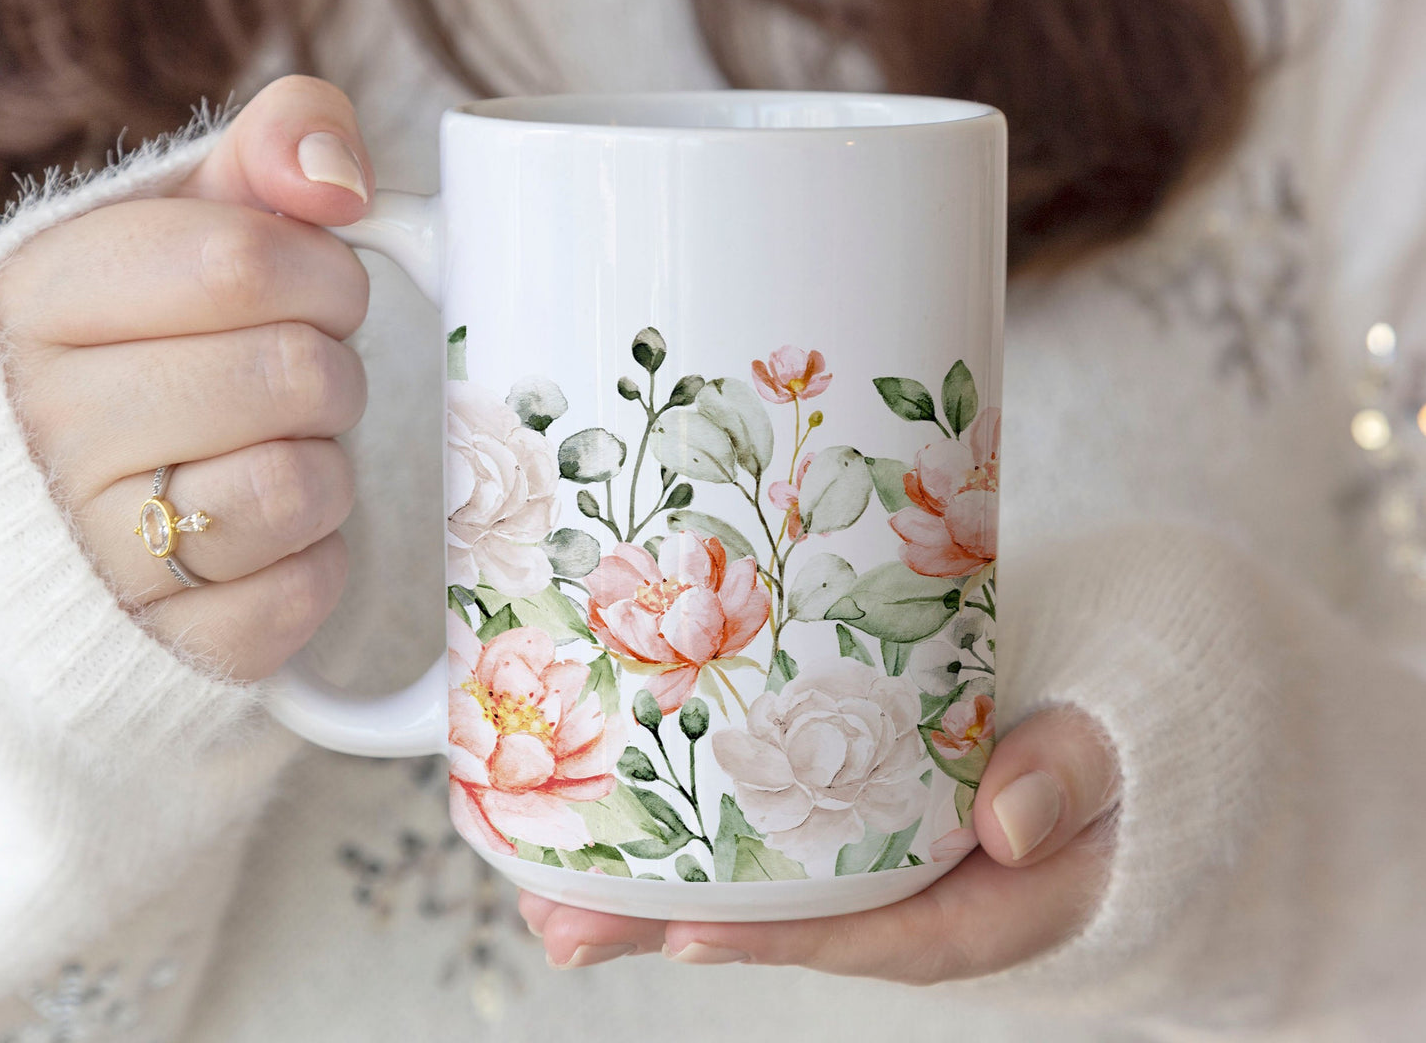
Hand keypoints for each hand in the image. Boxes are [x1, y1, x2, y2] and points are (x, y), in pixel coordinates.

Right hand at [0, 76, 374, 680]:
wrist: (94, 504)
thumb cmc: (165, 344)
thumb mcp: (197, 220)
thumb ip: (270, 151)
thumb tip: (334, 173)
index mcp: (37, 300)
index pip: (242, 261)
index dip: (323, 272)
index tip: (316, 290)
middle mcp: (48, 428)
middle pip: (293, 373)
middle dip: (332, 368)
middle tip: (295, 380)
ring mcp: (100, 549)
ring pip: (305, 484)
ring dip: (326, 464)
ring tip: (272, 452)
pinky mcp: (173, 639)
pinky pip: (307, 589)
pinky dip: (318, 559)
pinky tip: (267, 535)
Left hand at [519, 706, 1119, 978]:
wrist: (1115, 722)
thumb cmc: (1111, 742)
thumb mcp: (1114, 752)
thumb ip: (1071, 773)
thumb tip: (1013, 819)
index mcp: (982, 898)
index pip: (873, 932)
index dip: (779, 936)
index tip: (687, 933)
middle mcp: (912, 887)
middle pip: (786, 917)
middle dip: (670, 927)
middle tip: (559, 927)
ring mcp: (875, 849)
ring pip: (760, 878)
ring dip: (653, 885)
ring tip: (544, 888)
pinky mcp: (852, 806)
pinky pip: (771, 829)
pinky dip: (693, 830)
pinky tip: (614, 819)